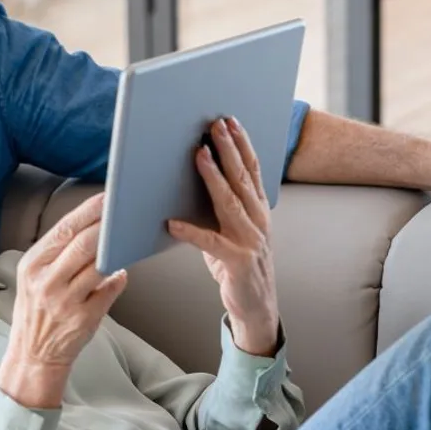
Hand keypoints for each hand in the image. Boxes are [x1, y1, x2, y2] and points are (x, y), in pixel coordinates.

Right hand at [0, 194, 128, 408]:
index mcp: (32, 264)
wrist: (33, 355)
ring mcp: (66, 301)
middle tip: (125, 212)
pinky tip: (119, 272)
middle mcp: (47, 281)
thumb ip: (57, 254)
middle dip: (108, 226)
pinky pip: (110, 289)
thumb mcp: (33, 277)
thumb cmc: (37, 310)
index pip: (64, 229)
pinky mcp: (84, 318)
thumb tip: (92, 226)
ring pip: (99, 265)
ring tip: (125, 240)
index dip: (88, 211)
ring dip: (115, 251)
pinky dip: (118, 277)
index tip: (107, 198)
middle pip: (84, 244)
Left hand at [167, 117, 279, 356]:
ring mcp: (250, 240)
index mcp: (258, 210)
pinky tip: (172, 222)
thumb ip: (223, 205)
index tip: (230, 121)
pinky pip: (210, 242)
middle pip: (242, 178)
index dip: (242, 144)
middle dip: (229, 149)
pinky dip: (190, 231)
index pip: (252, 169)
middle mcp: (259, 221)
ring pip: (230, 201)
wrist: (257, 308)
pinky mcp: (237, 262)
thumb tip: (198, 174)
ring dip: (213, 176)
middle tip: (216, 125)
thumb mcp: (233, 230)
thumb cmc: (238, 264)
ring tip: (198, 155)